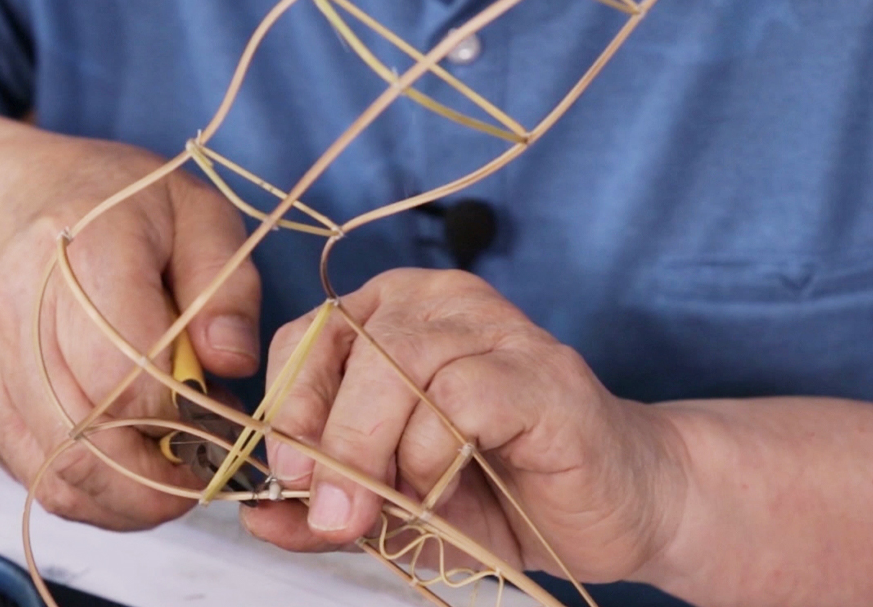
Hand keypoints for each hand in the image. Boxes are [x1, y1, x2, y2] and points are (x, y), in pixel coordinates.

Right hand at [0, 133, 261, 529]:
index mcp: (82, 251)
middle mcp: (13, 313)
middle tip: (211, 460)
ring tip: (177, 464)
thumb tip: (232, 362)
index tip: (224, 414)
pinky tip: (131, 456)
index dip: (186, 417)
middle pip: (93, 440)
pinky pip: (40, 481)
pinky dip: (98, 493)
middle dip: (168, 473)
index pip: (127, 375)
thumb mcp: (195, 214)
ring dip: (135, 495)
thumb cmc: (112, 210)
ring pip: (63, 477)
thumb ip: (226, 286)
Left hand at [242, 269, 685, 582]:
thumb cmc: (505, 495)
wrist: (617, 507)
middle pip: (352, 345)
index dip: (288, 407)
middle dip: (328, 439)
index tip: (287, 480)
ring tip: (393, 509)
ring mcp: (500, 330)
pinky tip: (448, 488)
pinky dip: (437, 453)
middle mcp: (446, 304)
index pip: (310, 336)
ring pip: (401, 364)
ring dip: (380, 451)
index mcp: (397, 316)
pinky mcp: (542, 371)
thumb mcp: (395, 506)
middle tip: (331, 514)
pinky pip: (461, 396)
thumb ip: (327, 505)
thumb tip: (256, 517)